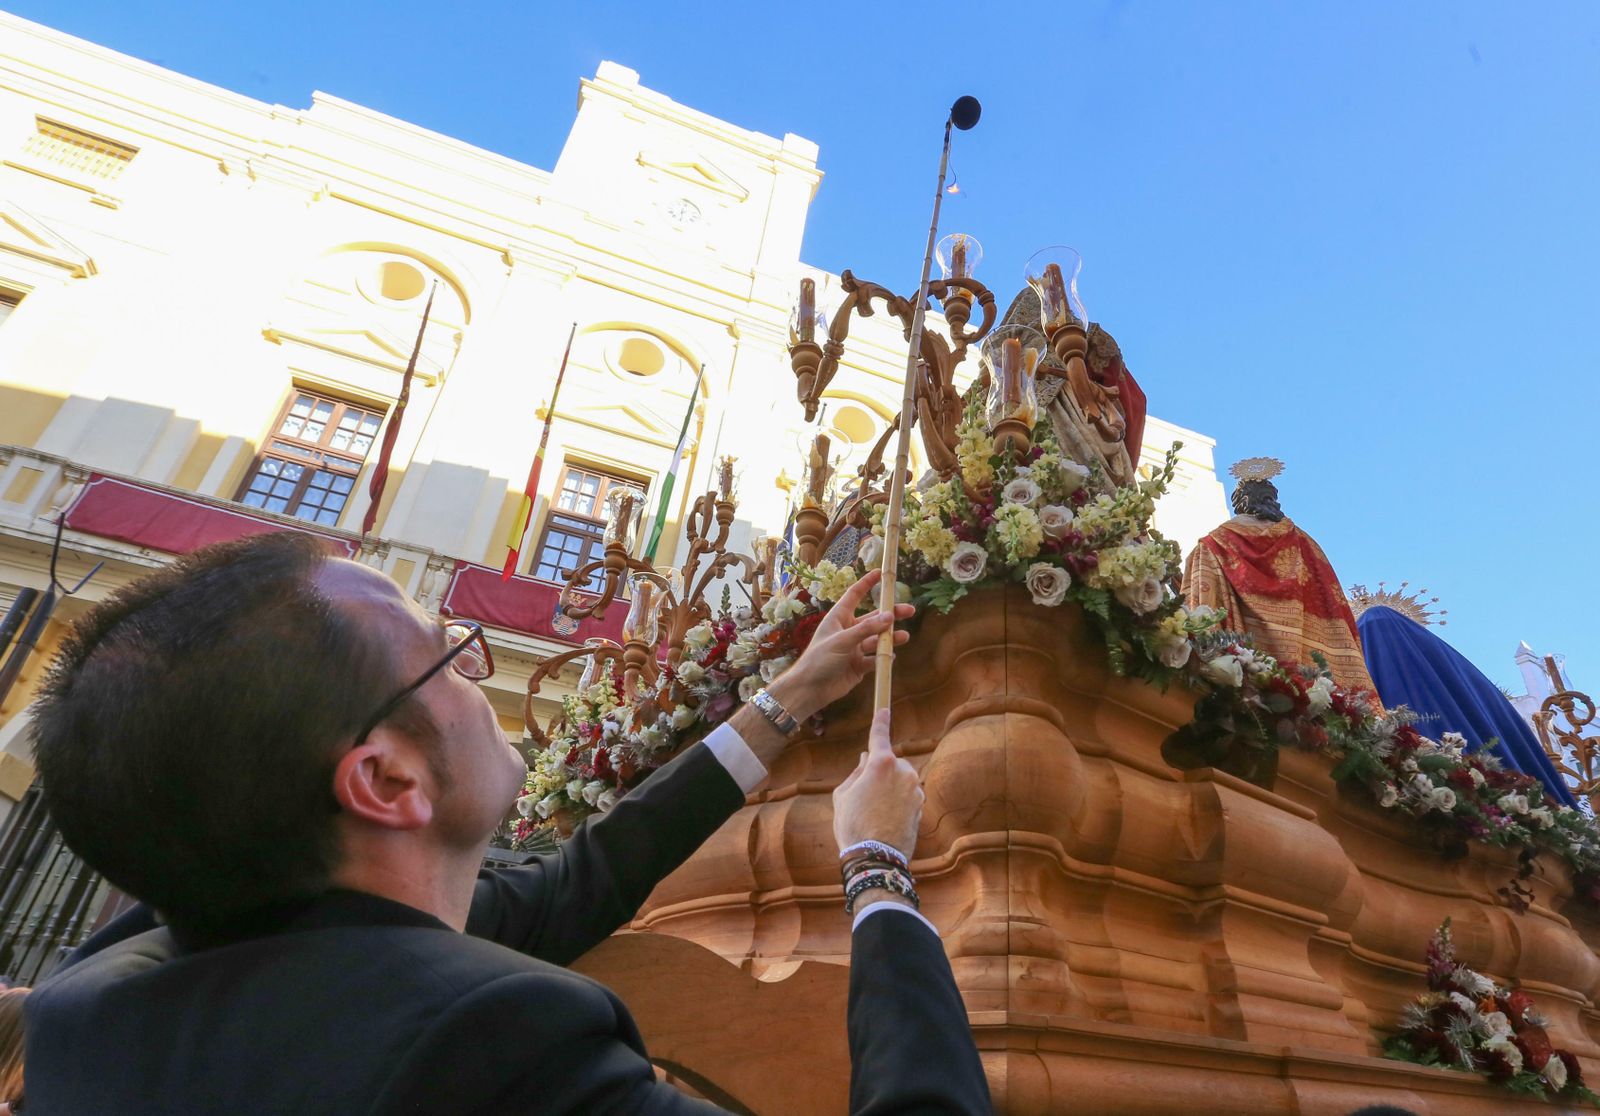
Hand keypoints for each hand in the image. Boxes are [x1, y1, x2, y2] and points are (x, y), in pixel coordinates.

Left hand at [765, 569, 913, 721]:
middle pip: (873, 618)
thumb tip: (890, 616)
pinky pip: (875, 659)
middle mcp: (848, 631)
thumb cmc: (819, 659)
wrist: (810, 690)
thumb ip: (866, 629)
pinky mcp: (859, 666)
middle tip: (909, 610)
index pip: (854, 595)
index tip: (880, 573)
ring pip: (877, 639)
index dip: (867, 584)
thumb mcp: (842, 640)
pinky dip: (883, 657)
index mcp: (839, 618)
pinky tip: (890, 656)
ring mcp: (854, 648)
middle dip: (891, 615)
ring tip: (904, 637)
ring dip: (890, 638)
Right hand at [832, 708, 922, 858]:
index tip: (884, 710)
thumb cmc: (853, 824)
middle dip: (880, 772)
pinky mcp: (921, 805)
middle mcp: (903, 772)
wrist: (875, 857)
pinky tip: (885, 820)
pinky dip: (898, 802)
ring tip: (874, 812)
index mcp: (882, 764)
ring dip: (890, 789)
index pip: (880, 736)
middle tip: (864, 794)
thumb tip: (866, 759)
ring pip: (900, 780)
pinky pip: (907, 796)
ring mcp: (915, 789)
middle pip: (891, 763)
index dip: (880, 722)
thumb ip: (857, 773)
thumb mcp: (843, 795)